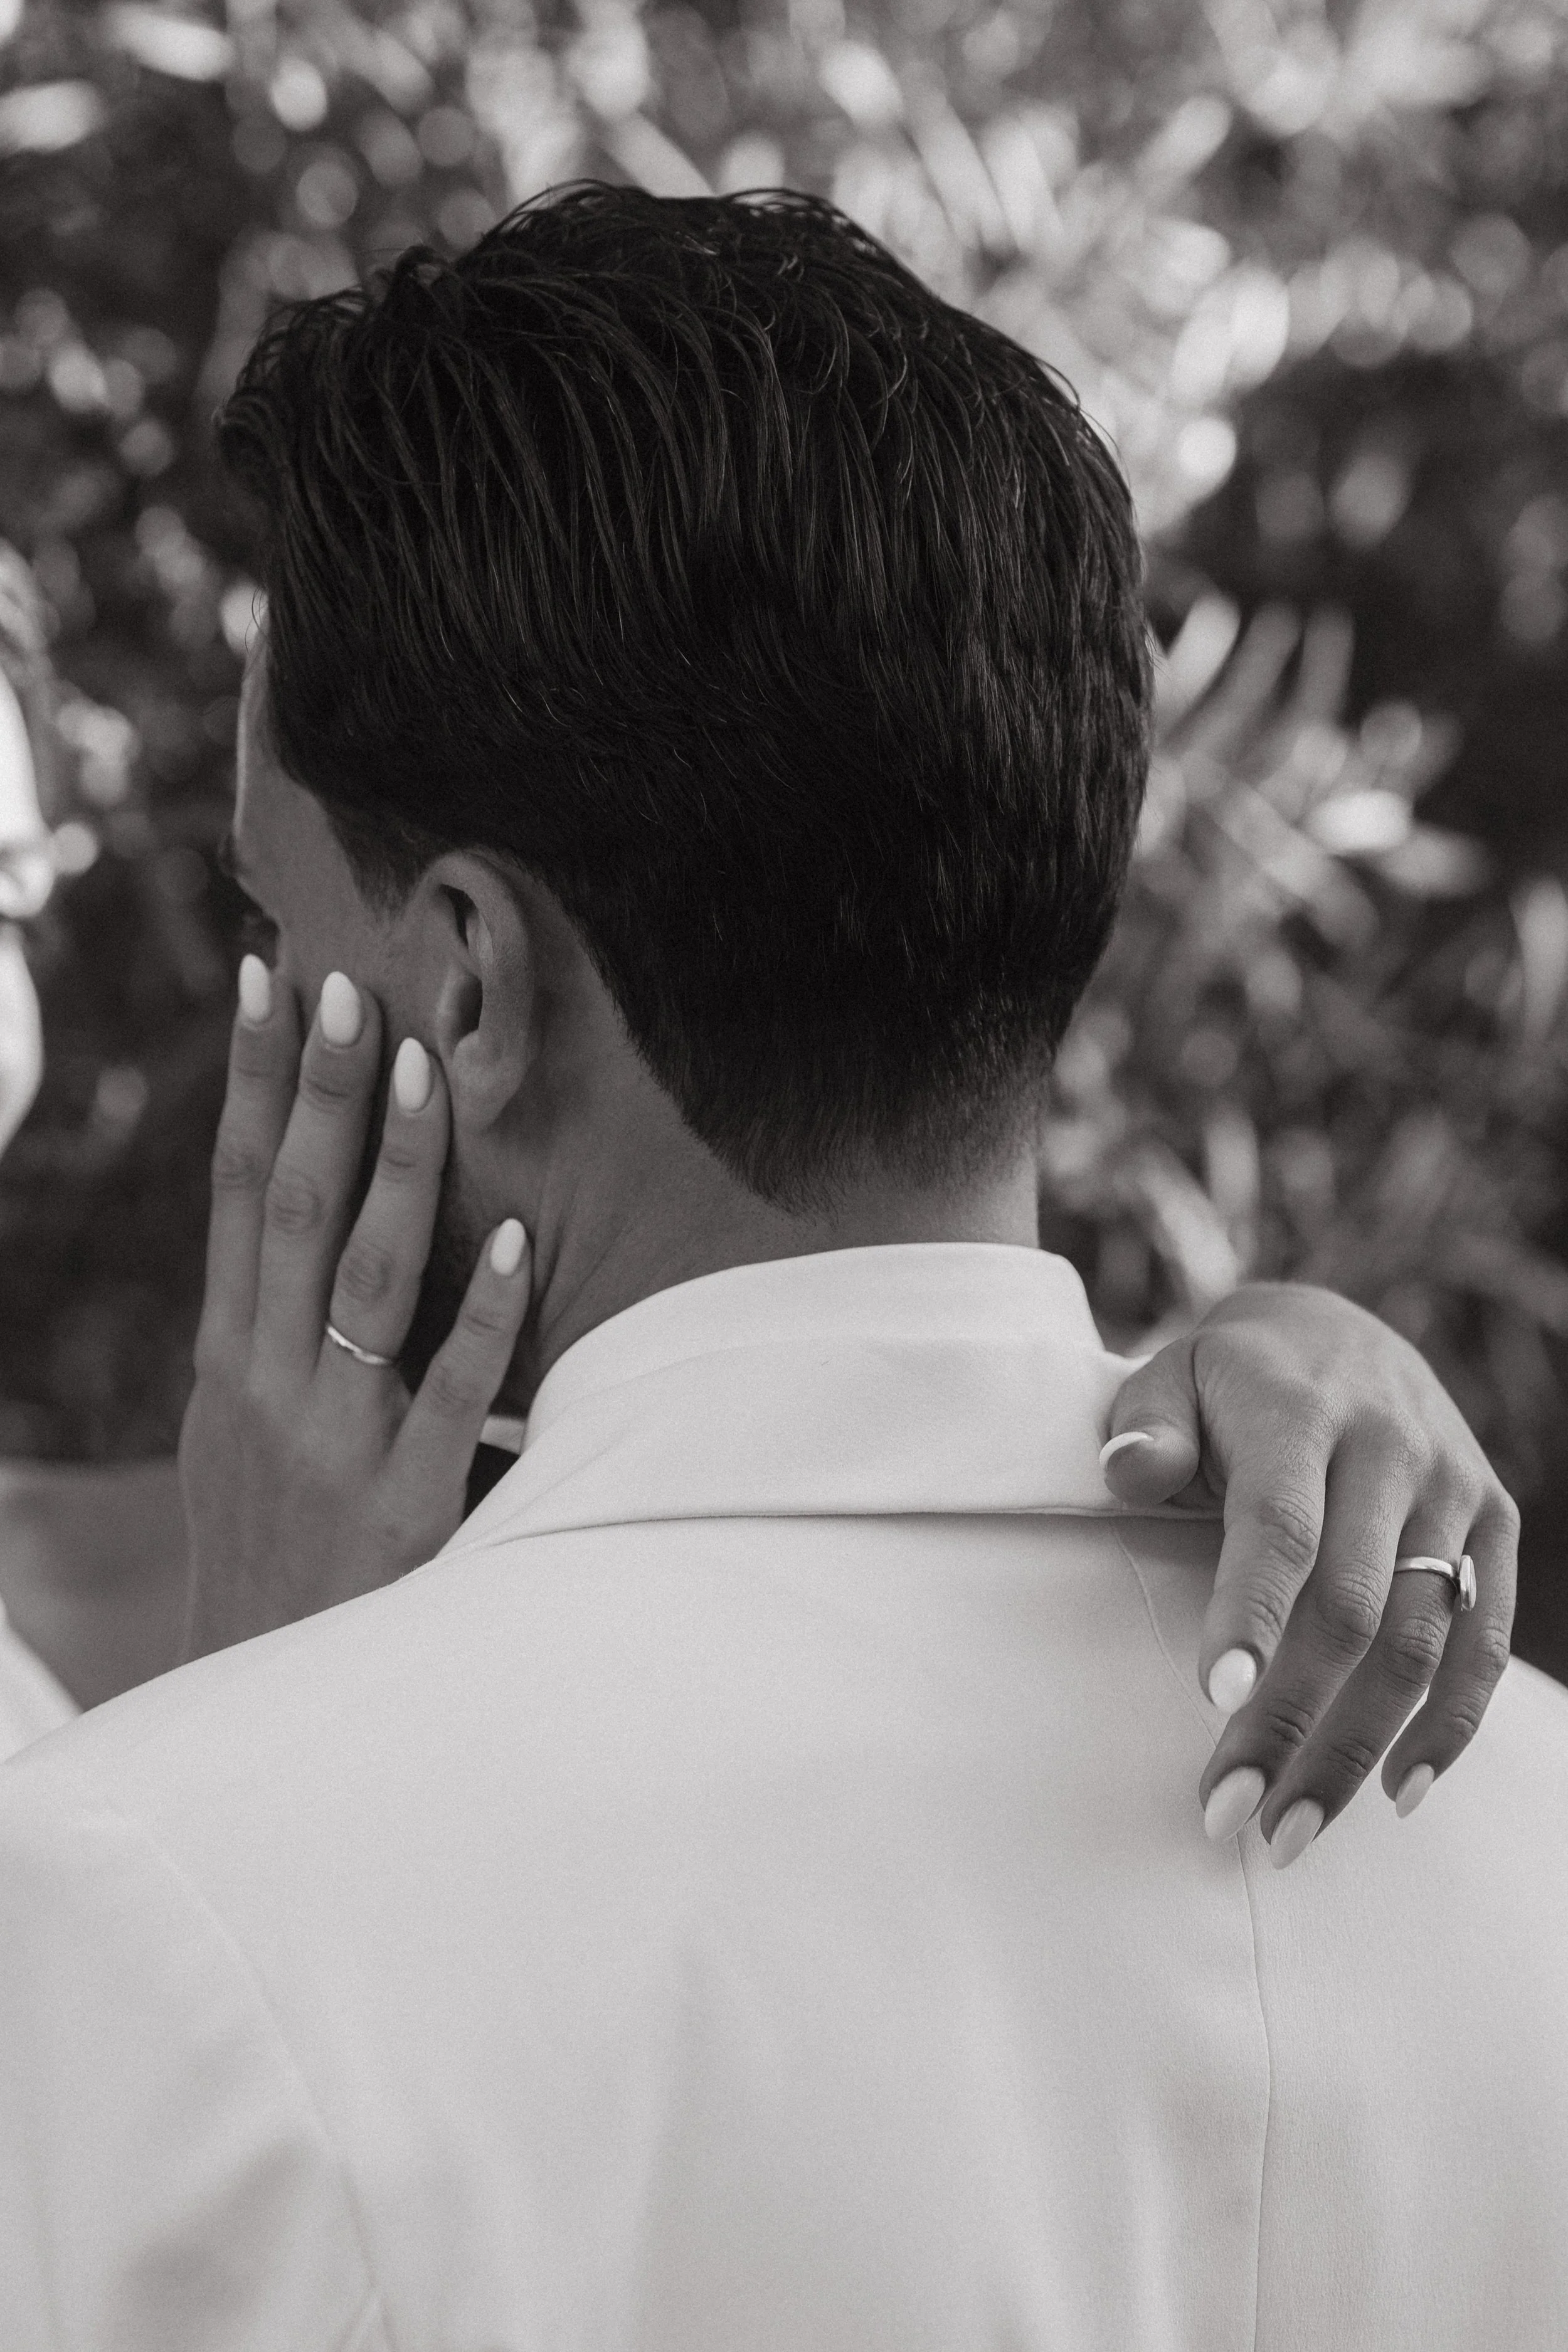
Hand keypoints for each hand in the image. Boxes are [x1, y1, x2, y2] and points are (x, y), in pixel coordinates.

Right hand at [179, 957, 530, 1661]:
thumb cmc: (270, 1552)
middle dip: (317, 1096)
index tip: (265, 980)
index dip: (251, 1083)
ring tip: (425, 1071)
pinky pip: (449, 1397)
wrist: (257, 1704)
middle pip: (287, 1211)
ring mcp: (331, 1444)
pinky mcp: (405, 1509)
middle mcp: (268, 1385)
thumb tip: (302, 1233)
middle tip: (343, 986)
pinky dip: (480, 1318)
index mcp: (229, 1358)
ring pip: (363, 1283)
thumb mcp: (241, 1437)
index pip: (233, 1191)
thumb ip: (270, 1339)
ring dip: (396, 1173)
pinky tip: (514, 1244)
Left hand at [1102, 1283, 1516, 1859]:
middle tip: (1231, 1811)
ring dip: (1359, 1747)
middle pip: (1351, 1605)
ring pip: (1420, 1640)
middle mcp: (1391, 1449)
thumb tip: (1129, 1472)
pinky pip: (1484, 1641)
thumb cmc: (1227, 1382)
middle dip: (1291, 1719)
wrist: (1336, 1333)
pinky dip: (1449, 1725)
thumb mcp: (1168, 1377)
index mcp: (1300, 1411)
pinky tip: (1397, 1793)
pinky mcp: (1492, 1523)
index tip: (1216, 1699)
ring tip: (1292, 1830)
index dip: (1252, 1611)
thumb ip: (1144, 1426)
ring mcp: (1451, 1489)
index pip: (1282, 1523)